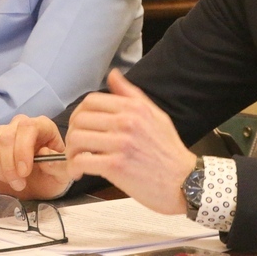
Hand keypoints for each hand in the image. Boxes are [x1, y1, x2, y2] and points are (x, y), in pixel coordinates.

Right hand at [0, 115, 70, 199]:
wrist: (38, 185)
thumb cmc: (51, 175)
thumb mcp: (62, 174)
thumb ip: (58, 165)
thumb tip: (44, 154)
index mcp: (42, 126)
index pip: (27, 127)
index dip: (23, 149)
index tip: (24, 172)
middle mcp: (20, 124)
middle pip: (6, 137)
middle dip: (10, 166)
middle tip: (20, 185)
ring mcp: (2, 133)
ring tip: (12, 183)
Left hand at [66, 69, 195, 214]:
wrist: (185, 181)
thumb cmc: (171, 152)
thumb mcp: (156, 115)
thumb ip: (131, 94)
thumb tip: (114, 75)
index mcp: (134, 108)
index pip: (91, 101)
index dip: (79, 113)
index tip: (81, 126)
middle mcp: (126, 122)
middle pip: (80, 118)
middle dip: (72, 133)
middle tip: (76, 145)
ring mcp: (121, 143)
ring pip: (77, 138)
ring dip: (71, 151)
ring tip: (77, 159)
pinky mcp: (116, 166)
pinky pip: (82, 161)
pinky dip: (75, 168)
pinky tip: (80, 172)